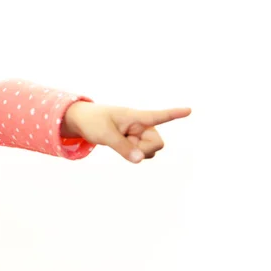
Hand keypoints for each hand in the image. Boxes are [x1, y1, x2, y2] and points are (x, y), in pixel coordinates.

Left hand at [62, 102, 190, 162]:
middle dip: (145, 149)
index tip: (189, 110)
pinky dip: (133, 154)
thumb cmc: (93, 121)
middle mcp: (141, 125)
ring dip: (137, 152)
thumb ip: (123, 147)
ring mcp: (138, 133)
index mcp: (135, 116)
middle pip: (157, 143)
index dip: (174, 114)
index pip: (157, 116)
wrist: (81, 121)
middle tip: (126, 145)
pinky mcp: (134, 141)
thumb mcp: (105, 135)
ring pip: (150, 150)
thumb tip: (140, 160)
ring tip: (120, 141)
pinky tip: (121, 145)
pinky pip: (141, 153)